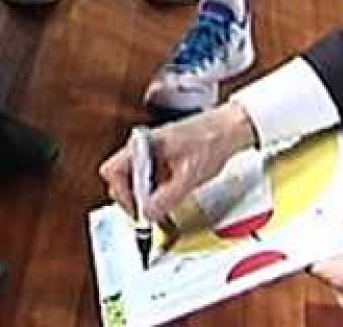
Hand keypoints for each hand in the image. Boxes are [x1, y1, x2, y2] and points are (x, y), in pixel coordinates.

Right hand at [99, 103, 256, 221]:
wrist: (230, 128)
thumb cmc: (212, 140)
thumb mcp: (189, 176)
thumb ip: (167, 197)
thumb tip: (149, 213)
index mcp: (143, 144)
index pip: (113, 171)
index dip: (122, 195)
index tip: (138, 211)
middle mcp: (142, 145)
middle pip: (119, 177)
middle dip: (131, 198)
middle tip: (146, 214)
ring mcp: (150, 150)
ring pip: (133, 179)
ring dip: (142, 196)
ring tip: (158, 209)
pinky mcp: (160, 156)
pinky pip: (147, 177)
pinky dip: (153, 191)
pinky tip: (167, 199)